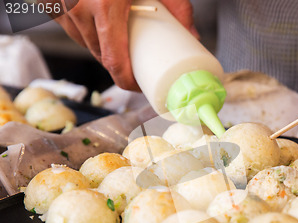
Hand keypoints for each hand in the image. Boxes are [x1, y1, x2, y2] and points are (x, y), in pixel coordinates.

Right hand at [55, 0, 195, 90]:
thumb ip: (178, 7)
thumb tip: (192, 36)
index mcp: (104, 6)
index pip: (113, 62)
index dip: (127, 81)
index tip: (138, 84)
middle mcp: (77, 7)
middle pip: (99, 55)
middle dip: (119, 65)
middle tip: (137, 65)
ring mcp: (60, 4)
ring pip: (83, 43)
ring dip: (101, 49)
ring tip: (120, 44)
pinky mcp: (49, 2)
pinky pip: (69, 28)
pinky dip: (84, 32)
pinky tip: (97, 26)